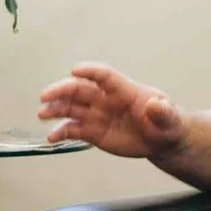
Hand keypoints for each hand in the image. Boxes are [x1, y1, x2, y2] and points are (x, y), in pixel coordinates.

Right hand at [38, 62, 185, 160]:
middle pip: (80, 89)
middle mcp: (105, 99)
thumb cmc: (164, 122)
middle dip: (61, 90)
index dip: (89, 72)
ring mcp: (97, 114)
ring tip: (42, 114)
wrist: (160, 140)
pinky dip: (61, 132)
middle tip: (45, 96)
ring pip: (71, 108)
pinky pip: (73, 129)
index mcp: (124, 90)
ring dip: (55, 109)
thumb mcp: (168, 118)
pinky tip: (51, 137)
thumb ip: (162, 111)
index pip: (104, 76)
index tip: (75, 71)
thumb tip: (156, 105)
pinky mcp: (92, 131)